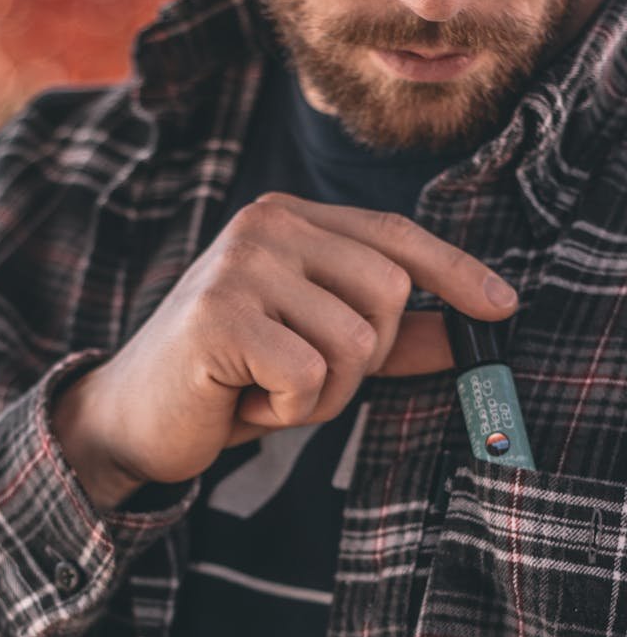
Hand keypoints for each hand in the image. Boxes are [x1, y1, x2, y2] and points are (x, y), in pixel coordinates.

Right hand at [52, 193, 517, 506]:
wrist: (133, 417)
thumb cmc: (230, 381)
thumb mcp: (319, 352)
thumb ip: (390, 336)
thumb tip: (471, 331)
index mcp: (290, 219)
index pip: (395, 236)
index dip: (457, 274)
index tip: (504, 308)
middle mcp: (266, 225)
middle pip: (390, 293)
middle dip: (363, 362)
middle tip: (299, 379)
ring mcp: (240, 265)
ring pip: (357, 343)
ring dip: (323, 394)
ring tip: (265, 390)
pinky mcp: (220, 316)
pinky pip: (311, 376)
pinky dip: (289, 410)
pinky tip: (242, 401)